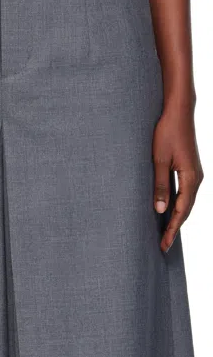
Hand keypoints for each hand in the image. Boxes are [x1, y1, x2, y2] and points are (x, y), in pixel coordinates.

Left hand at [153, 99, 203, 252]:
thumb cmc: (167, 132)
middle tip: (163, 246)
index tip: (164, 244)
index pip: (181, 211)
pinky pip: (185, 193)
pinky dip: (178, 206)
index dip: (171, 229)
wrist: (179, 110)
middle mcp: (196, 178)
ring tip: (166, 233)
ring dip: (176, 218)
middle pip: (186, 210)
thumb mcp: (159, 160)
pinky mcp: (189, 168)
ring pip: (186, 202)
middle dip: (174, 228)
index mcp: (191, 178)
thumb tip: (160, 210)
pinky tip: (169, 211)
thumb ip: (160, 186)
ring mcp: (194, 173)